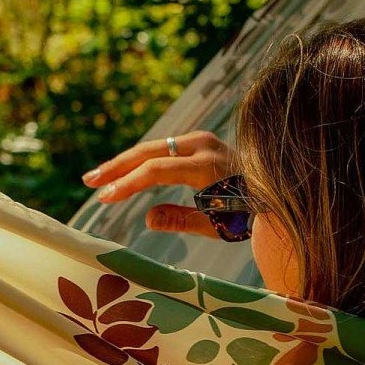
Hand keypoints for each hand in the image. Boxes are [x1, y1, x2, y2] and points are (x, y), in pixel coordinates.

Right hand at [82, 131, 236, 237]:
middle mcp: (202, 145)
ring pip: (153, 148)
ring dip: (125, 162)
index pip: (156, 170)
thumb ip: (182, 220)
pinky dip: (142, 161)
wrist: (274, 190)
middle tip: (89, 181)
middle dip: (117, 167)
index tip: (105, 198)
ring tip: (99, 178)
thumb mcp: (216, 224)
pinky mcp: (199, 142)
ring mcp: (200, 140)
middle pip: (149, 151)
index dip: (128, 184)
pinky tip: (124, 173)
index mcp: (207, 166)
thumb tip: (148, 219)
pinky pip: (163, 150)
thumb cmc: (247, 214)